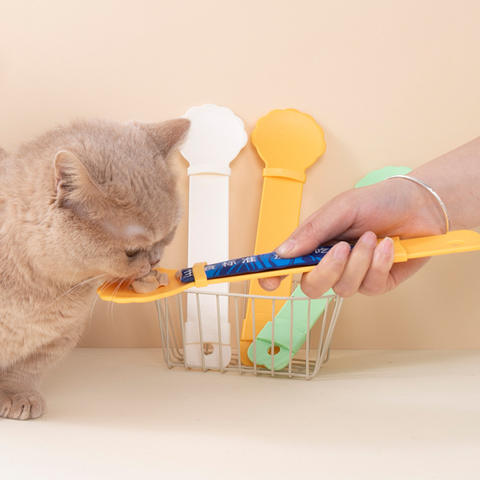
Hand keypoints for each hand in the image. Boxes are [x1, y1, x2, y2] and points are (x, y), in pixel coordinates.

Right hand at [259, 178, 446, 297]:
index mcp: (315, 244)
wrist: (418, 204)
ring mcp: (354, 276)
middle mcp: (331, 264)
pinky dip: (379, 264)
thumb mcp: (340, 209)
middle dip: (326, 271)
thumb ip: (311, 231)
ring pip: (343, 288)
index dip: (274, 276)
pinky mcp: (378, 283)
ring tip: (373, 237)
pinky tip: (388, 246)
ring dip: (360, 261)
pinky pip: (370, 287)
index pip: (288, 266)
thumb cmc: (377, 202)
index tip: (268, 281)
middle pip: (312, 287)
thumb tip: (282, 253)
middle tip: (341, 248)